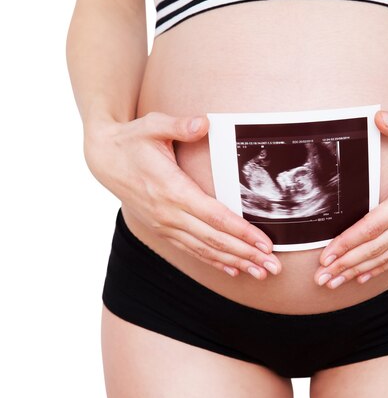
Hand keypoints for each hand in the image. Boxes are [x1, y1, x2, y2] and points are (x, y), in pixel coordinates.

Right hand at [83, 112, 281, 279]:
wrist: (104, 159)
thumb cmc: (133, 141)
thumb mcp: (153, 126)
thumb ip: (179, 125)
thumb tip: (203, 123)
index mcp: (172, 190)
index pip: (215, 217)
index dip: (242, 232)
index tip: (265, 244)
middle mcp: (169, 213)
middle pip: (215, 240)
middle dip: (247, 254)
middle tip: (273, 267)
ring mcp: (164, 225)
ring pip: (205, 250)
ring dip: (235, 262)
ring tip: (260, 273)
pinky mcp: (162, 229)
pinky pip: (191, 250)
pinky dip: (214, 261)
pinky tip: (233, 269)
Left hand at [313, 109, 387, 288]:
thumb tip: (379, 117)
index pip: (378, 223)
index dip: (351, 240)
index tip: (329, 253)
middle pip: (380, 246)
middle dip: (348, 263)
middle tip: (321, 277)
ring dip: (360, 270)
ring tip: (334, 282)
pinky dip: (382, 266)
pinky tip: (363, 277)